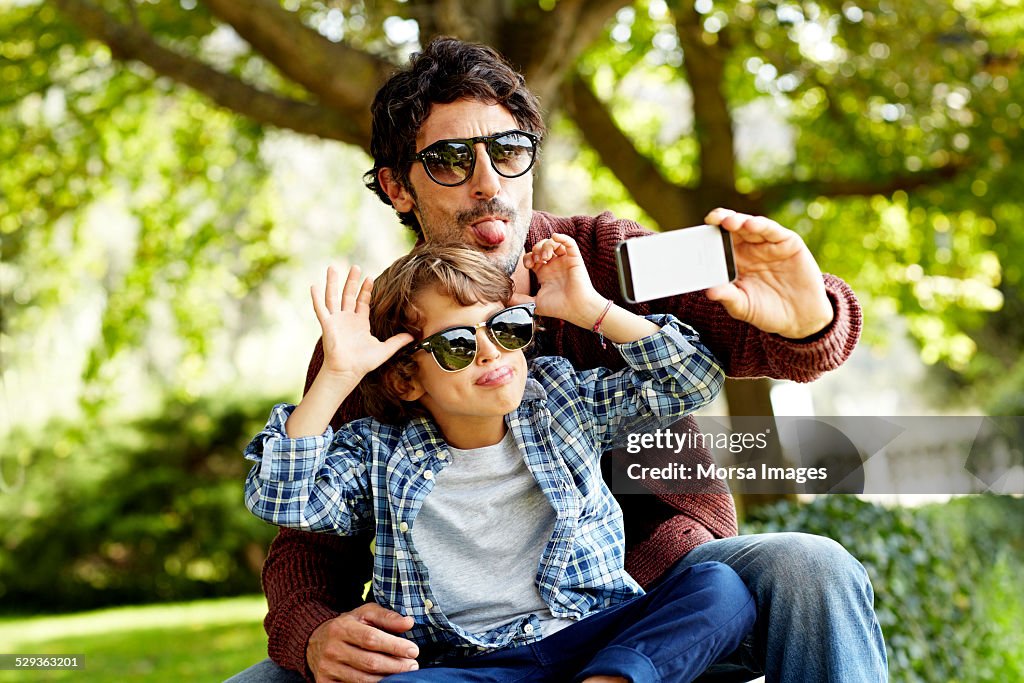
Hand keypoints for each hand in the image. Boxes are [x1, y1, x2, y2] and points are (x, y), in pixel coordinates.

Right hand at [306, 603, 418, 681]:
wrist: (314, 640)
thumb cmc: (347, 626)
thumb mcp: (364, 614)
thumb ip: (386, 617)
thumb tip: (409, 623)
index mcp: (342, 628)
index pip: (372, 639)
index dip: (395, 646)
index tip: (414, 650)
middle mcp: (332, 649)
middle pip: (369, 662)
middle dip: (396, 666)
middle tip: (413, 665)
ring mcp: (327, 668)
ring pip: (363, 680)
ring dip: (387, 679)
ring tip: (403, 674)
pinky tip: (384, 682)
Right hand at [311, 265, 413, 381]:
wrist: (348, 371)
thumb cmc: (364, 363)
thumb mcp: (385, 349)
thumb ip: (398, 341)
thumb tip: (414, 336)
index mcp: (360, 323)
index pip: (362, 302)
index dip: (366, 290)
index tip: (369, 277)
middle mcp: (347, 319)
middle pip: (348, 295)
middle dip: (352, 281)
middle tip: (355, 266)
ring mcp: (336, 320)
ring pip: (334, 297)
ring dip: (333, 283)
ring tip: (332, 268)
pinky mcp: (327, 324)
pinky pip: (321, 309)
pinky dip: (316, 298)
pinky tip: (314, 286)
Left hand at [522, 233, 605, 328]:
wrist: (575, 309)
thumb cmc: (558, 308)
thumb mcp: (534, 303)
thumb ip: (519, 300)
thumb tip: (504, 298)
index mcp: (544, 273)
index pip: (533, 257)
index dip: (528, 257)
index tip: (529, 266)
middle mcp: (554, 265)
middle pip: (541, 247)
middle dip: (536, 249)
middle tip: (537, 260)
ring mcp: (564, 261)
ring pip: (554, 242)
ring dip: (546, 245)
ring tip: (546, 256)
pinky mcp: (575, 259)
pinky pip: (569, 243)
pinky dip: (562, 237)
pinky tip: (555, 237)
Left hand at [703, 208, 833, 338]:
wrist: (801, 319)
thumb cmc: (767, 311)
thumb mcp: (743, 306)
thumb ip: (728, 297)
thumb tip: (709, 291)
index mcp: (734, 262)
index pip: (717, 243)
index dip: (707, 236)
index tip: (695, 235)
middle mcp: (749, 249)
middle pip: (732, 229)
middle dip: (721, 221)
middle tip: (712, 220)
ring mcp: (768, 244)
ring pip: (750, 225)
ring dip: (739, 220)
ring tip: (729, 222)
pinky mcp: (787, 243)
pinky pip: (772, 230)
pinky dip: (761, 225)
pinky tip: (751, 224)